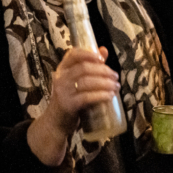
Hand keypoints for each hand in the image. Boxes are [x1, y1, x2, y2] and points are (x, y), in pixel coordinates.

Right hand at [27, 46, 119, 165]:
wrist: (56, 122)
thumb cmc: (70, 98)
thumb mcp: (76, 81)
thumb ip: (90, 66)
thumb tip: (104, 50)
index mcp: (63, 69)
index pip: (73, 54)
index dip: (89, 54)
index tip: (103, 59)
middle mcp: (60, 78)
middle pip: (84, 68)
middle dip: (103, 71)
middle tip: (115, 76)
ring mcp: (63, 92)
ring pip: (87, 82)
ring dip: (105, 83)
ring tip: (116, 86)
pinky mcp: (68, 105)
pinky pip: (86, 97)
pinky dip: (100, 95)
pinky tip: (110, 96)